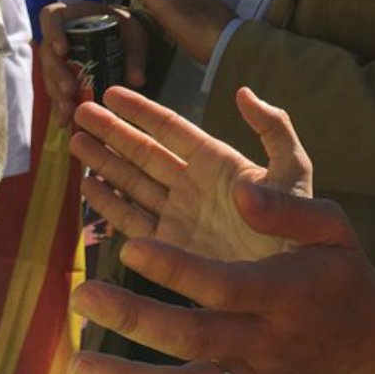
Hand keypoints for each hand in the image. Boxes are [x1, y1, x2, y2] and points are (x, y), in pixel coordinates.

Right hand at [39, 0, 149, 120]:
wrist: (122, 33)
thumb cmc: (124, 26)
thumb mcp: (134, 34)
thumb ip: (135, 54)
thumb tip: (137, 81)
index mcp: (72, 15)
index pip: (51, 17)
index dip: (53, 33)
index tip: (63, 50)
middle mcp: (58, 35)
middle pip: (47, 52)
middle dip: (56, 73)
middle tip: (69, 91)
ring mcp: (56, 56)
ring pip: (48, 74)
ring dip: (56, 93)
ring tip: (68, 110)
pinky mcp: (60, 74)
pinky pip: (55, 89)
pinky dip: (60, 104)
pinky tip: (65, 121)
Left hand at [71, 182, 374, 373]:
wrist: (365, 343)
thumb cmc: (339, 273)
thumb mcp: (333, 226)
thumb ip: (286, 207)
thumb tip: (238, 190)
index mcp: (285, 295)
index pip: (225, 285)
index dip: (177, 270)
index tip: (131, 246)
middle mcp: (265, 344)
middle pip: (195, 339)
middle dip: (135, 319)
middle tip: (84, 294)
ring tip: (79, 363)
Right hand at [72, 85, 311, 263]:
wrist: (295, 281)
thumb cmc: (300, 225)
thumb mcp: (293, 170)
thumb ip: (274, 129)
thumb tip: (244, 92)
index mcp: (217, 161)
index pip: (171, 129)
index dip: (141, 111)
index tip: (111, 92)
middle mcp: (193, 185)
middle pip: (144, 152)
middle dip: (112, 132)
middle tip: (79, 110)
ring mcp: (179, 216)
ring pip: (132, 182)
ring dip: (104, 163)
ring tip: (74, 141)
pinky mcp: (171, 248)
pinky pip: (133, 220)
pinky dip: (109, 205)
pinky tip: (88, 189)